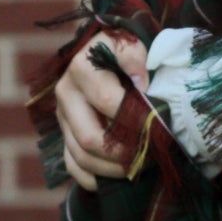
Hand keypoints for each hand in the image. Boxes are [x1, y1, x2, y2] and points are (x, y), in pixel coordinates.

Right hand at [55, 30, 149, 190]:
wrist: (109, 54)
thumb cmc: (126, 51)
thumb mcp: (131, 42)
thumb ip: (135, 56)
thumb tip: (141, 84)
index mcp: (82, 69)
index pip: (107, 102)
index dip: (135, 118)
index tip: (158, 127)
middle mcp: (66, 94)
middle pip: (89, 137)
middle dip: (124, 153)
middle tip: (152, 155)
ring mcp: (62, 118)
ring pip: (82, 157)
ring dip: (114, 169)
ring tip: (142, 165)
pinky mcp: (64, 135)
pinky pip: (74, 167)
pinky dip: (97, 178)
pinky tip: (120, 176)